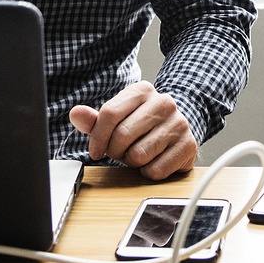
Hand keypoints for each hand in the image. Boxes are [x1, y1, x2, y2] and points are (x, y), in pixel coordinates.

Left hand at [69, 81, 197, 180]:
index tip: (95, 151)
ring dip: (133, 162)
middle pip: (122, 136)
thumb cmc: (142, 123)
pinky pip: (156, 170)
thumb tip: (75, 114)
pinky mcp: (188, 145)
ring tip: (138, 153)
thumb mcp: (117, 117)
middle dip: (115, 151)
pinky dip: (149, 172)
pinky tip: (154, 160)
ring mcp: (178, 123)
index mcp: (142, 90)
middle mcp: (164, 102)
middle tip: (121, 151)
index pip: (110, 113)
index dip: (97, 137)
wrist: (178, 125)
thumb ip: (94, 119)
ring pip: (139, 155)